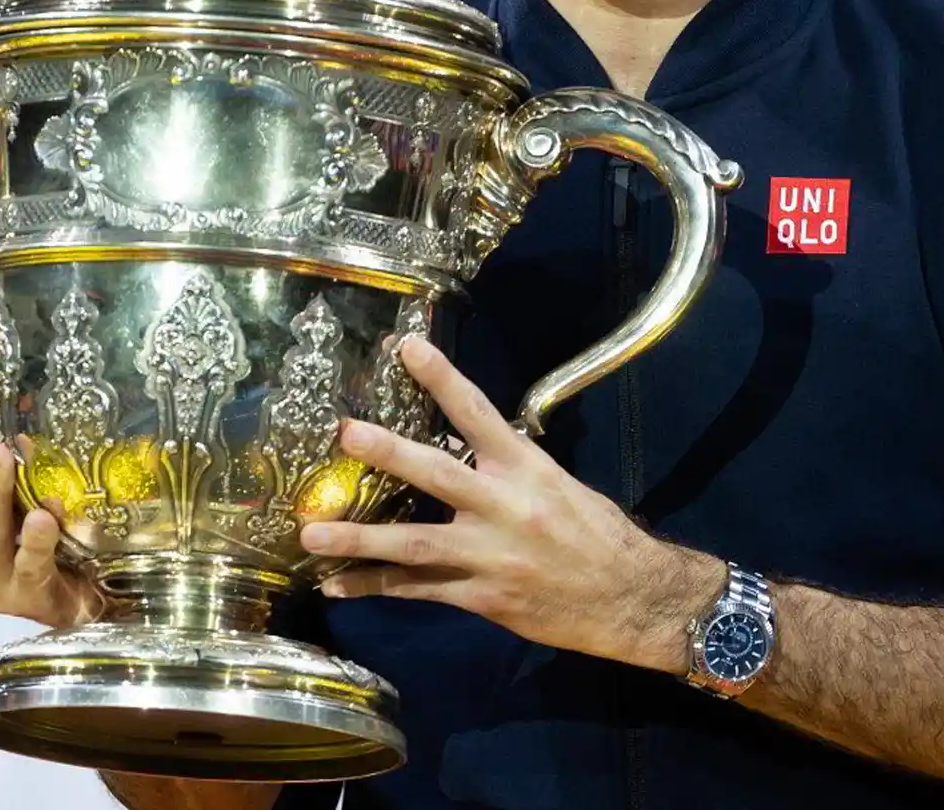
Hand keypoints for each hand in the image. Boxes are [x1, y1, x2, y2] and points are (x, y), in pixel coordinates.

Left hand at [299, 337, 723, 672]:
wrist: (632, 599)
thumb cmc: (598, 532)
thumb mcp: (558, 483)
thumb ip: (509, 466)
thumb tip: (465, 442)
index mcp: (526, 468)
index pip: (478, 411)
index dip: (441, 377)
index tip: (407, 346)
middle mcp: (504, 507)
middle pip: (437, 474)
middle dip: (388, 453)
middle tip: (344, 434)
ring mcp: (489, 556)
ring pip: (414, 544)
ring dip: (358, 539)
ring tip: (311, 534)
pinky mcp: (481, 598)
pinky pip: (418, 591)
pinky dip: (375, 587)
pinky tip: (337, 586)